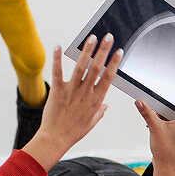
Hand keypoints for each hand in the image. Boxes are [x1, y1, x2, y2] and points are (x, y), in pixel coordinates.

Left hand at [22, 35, 119, 170]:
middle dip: (104, 51)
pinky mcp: (57, 90)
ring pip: (81, 67)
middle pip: (97, 68)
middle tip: (108, 37)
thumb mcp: (92, 122)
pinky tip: (58, 46)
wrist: (56, 138)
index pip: (108, 77)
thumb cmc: (73, 132)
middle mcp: (86, 93)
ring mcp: (71, 90)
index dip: (114, 63)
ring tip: (92, 38)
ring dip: (87, 51)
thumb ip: (99, 111)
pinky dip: (57, 58)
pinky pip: (57, 71)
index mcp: (96, 100)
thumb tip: (105, 105)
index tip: (119, 51)